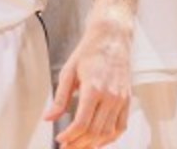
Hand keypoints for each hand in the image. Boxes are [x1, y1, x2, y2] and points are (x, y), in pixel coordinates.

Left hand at [46, 15, 132, 147]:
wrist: (112, 38)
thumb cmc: (90, 51)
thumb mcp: (69, 71)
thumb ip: (60, 98)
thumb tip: (49, 117)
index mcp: (93, 88)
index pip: (82, 123)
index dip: (70, 136)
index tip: (60, 140)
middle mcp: (110, 96)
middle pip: (94, 132)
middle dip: (78, 144)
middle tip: (66, 147)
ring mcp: (121, 99)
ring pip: (108, 132)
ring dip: (93, 144)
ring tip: (80, 147)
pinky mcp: (127, 100)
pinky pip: (121, 126)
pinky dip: (110, 138)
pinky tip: (98, 141)